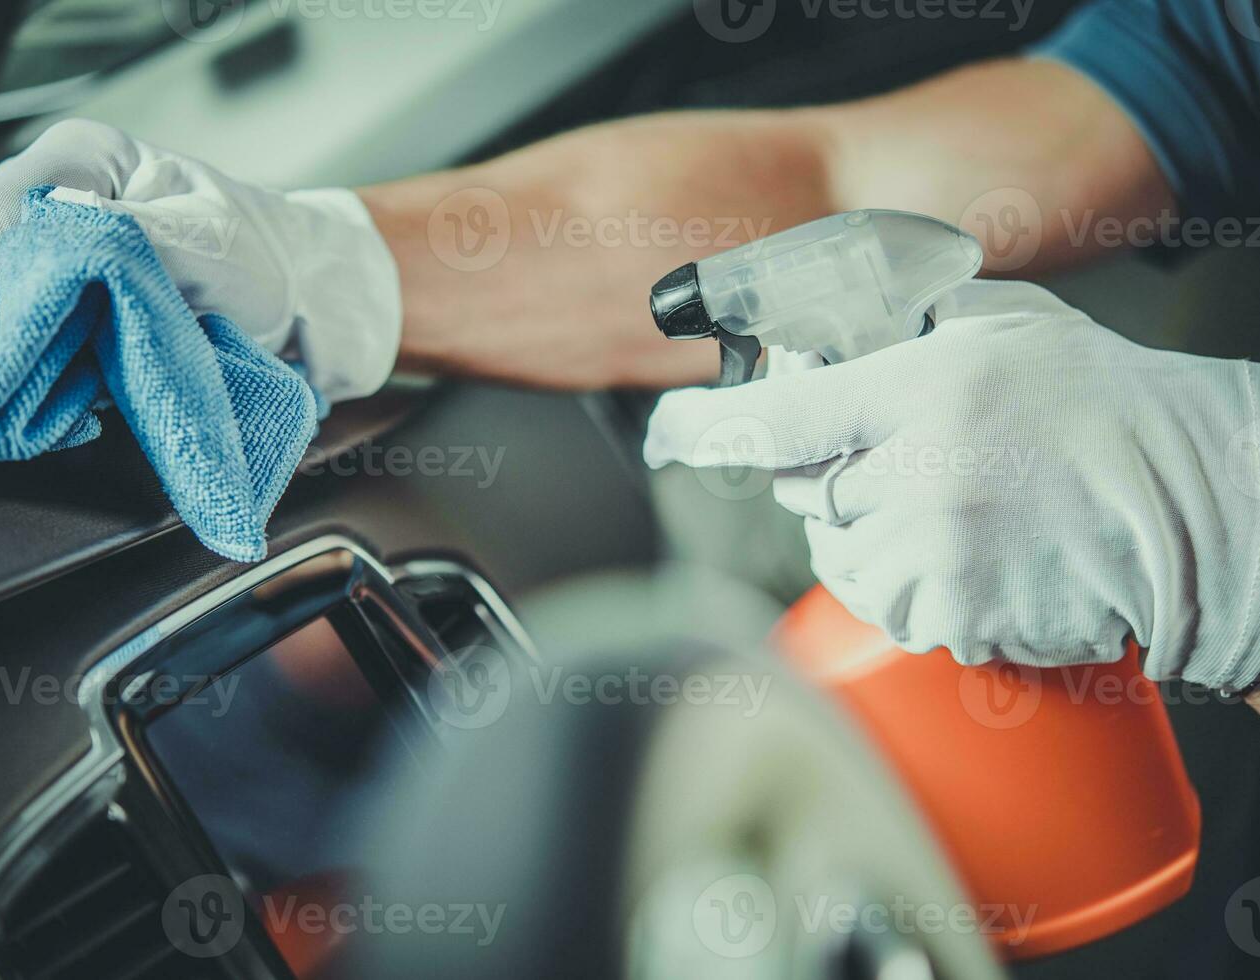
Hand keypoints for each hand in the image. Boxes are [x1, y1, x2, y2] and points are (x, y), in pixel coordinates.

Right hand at [0, 119, 400, 402]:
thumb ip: (136, 238)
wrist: (308, 305)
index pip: (7, 213)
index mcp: (85, 163)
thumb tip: (68, 240)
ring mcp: (59, 266)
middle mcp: (58, 208)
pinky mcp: (69, 319)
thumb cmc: (265, 256)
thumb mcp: (210, 240)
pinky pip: (11, 341)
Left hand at [645, 280, 1259, 691]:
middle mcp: (924, 473)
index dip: (711, 427)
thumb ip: (910, 323)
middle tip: (903, 463)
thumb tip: (826, 339)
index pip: (781, 417)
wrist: (1193, 500)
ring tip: (950, 511)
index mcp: (926, 389)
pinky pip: (890, 608)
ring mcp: (940, 553)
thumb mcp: (1006, 326)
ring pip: (841, 558)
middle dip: (835, 480)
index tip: (671, 430)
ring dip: (871, 541)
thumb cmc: (1101, 405)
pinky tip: (973, 555)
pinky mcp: (960, 617)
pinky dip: (914, 589)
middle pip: (809, 494)